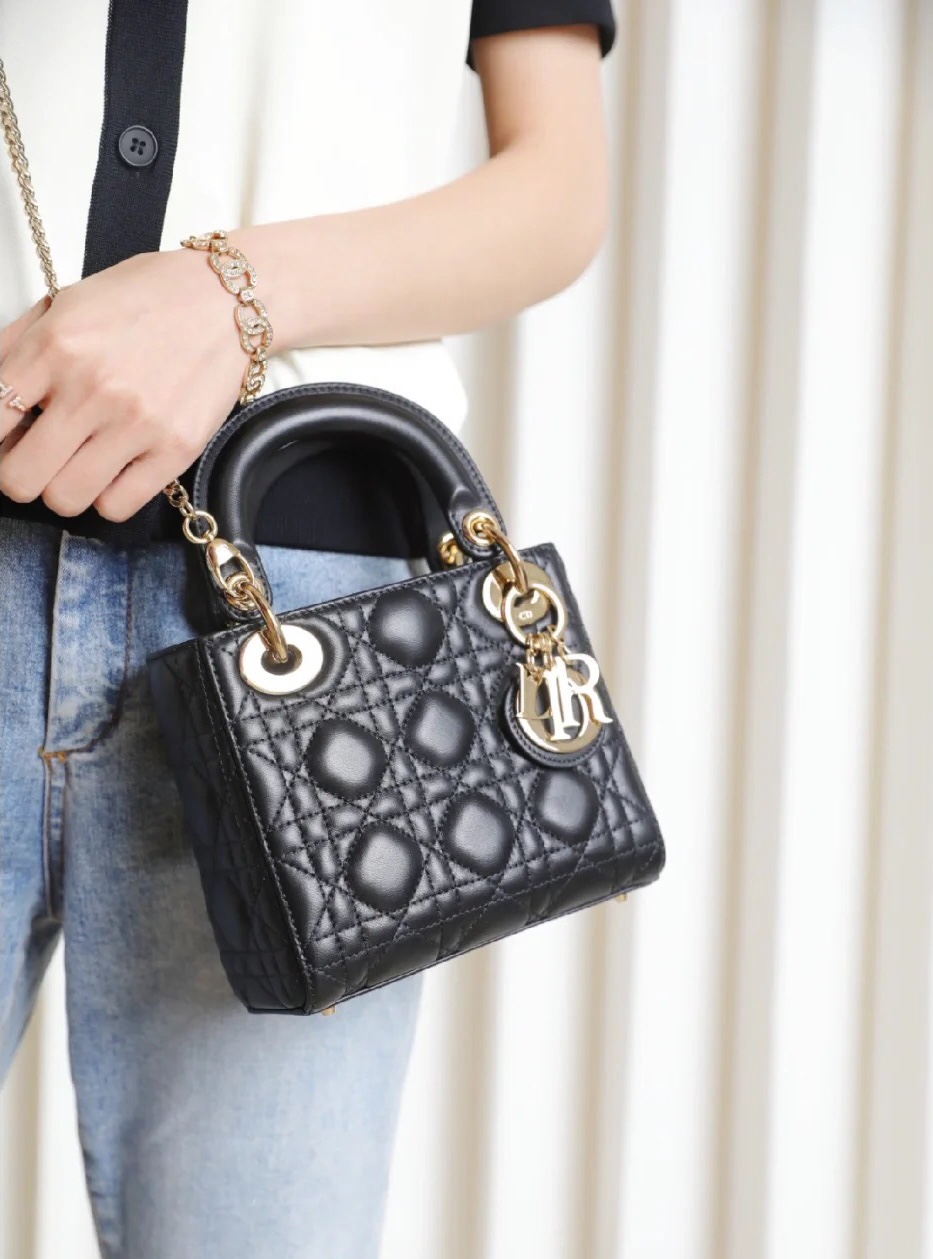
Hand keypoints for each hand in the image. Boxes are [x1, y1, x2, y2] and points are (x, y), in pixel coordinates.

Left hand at [0, 249, 246, 520]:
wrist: (223, 301)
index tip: (4, 439)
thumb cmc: (145, 300)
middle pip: (20, 478)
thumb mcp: (65, 304)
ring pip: (65, 499)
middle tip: (34, 459)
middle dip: (19, 473)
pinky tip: (114, 471)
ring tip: (76, 465)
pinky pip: (117, 506)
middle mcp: (92, 389)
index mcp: (55, 346)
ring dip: (62, 488)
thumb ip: (15, 348)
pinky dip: (107, 497)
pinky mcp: (175, 449)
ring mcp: (136, 423)